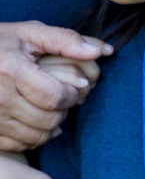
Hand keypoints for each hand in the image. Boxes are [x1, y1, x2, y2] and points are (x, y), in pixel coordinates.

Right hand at [0, 25, 107, 152]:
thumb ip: (65, 40)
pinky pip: (16, 145)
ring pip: (34, 136)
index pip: (55, 97)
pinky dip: (33, 139)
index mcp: (12, 70)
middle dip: (64, 111)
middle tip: (65, 100)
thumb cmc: (2, 43)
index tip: (75, 88)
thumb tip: (100, 52)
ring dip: (51, 127)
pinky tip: (37, 124)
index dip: (72, 95)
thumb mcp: (30, 32)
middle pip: (46, 119)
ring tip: (53, 110)